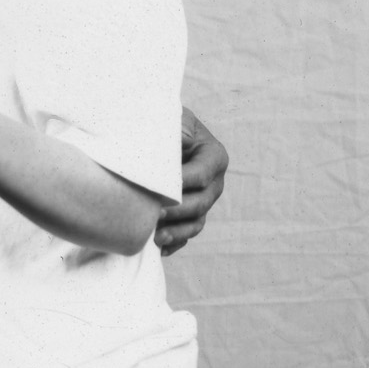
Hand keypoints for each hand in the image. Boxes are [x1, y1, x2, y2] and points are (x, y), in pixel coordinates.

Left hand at [156, 106, 229, 255]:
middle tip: (154, 214)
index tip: (159, 190)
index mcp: (214, 157)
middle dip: (177, 210)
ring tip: (156, 238)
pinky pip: (187, 234)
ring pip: (196, 222)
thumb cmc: (167, 124)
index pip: (201, 174)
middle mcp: (214, 182)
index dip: (181, 184)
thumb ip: (178, 127)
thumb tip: (182, 140)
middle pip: (201, 202)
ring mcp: (204, 201)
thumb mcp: (175, 118)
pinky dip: (174, 243)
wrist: (159, 136)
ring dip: (177, 232)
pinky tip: (158, 249)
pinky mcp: (192, 215)